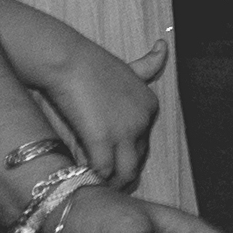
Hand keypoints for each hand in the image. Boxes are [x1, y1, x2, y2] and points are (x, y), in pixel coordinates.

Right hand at [12, 11, 166, 180]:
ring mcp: (125, 132)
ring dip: (112, 182)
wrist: (68, 61)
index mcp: (150, 106)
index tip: (113, 159)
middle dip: (122, 171)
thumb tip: (164, 45)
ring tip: (97, 186)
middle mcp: (143, 121)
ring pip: (126, 172)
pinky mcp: (102, 140)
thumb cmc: (91, 64)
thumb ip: (148, 64)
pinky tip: (83, 179)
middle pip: (137, 158)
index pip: (144, 142)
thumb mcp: (129, 66)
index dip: (127, 152)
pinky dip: (94, 178)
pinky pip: (103, 171)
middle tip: (105, 180)